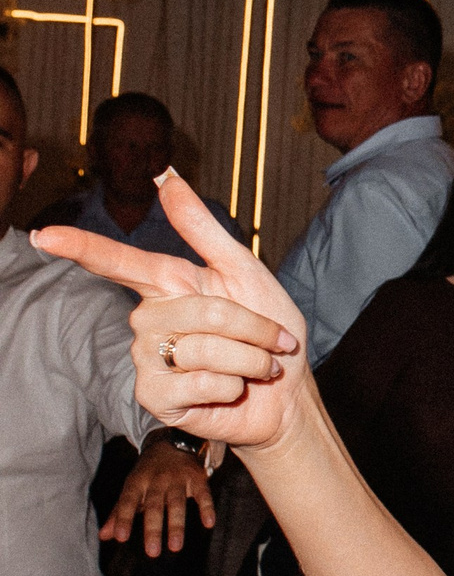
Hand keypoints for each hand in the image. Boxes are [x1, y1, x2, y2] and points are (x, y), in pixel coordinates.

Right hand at [33, 171, 306, 454]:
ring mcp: (148, 359)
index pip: (118, 262)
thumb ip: (202, 229)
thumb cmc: (267, 334)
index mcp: (167, 284)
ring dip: (246, 358)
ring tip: (254, 367)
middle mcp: (149, 319)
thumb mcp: (242, 272)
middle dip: (249, 326)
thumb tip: (167, 178)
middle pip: (199, 311)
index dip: (81, 247)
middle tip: (268, 341)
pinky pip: (199, 381)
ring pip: (202, 348)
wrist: (286, 395)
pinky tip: (231, 390)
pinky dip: (231, 386)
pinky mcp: (156, 396)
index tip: (45, 235)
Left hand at [102, 439, 218, 557]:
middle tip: (152, 552)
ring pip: (177, 503)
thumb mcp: (132, 487)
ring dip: (176, 525)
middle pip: (154, 506)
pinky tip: (209, 523)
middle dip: (153, 529)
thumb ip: (118, 512)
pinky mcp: (197, 477)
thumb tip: (104, 536)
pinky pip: (203, 494)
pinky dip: (207, 507)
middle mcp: (157, 480)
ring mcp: (178, 478)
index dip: (123, 518)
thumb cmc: (148, 472)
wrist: (172, 441)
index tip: (121, 537)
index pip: (128, 501)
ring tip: (175, 547)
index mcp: (137, 481)